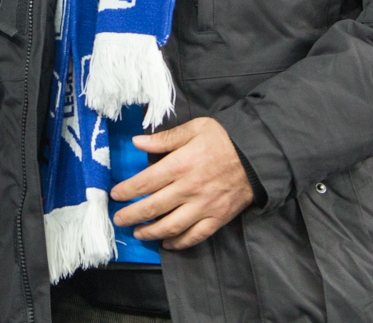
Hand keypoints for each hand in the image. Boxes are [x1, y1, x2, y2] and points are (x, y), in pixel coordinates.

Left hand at [109, 116, 254, 250]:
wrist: (257, 155)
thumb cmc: (223, 139)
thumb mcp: (195, 128)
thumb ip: (165, 138)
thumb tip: (137, 142)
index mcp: (180, 164)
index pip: (145, 182)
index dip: (127, 190)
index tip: (116, 195)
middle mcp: (189, 189)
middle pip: (153, 207)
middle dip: (131, 215)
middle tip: (119, 219)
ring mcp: (203, 206)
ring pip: (171, 226)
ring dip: (150, 233)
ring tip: (138, 233)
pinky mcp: (217, 218)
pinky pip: (195, 236)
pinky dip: (179, 243)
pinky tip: (167, 243)